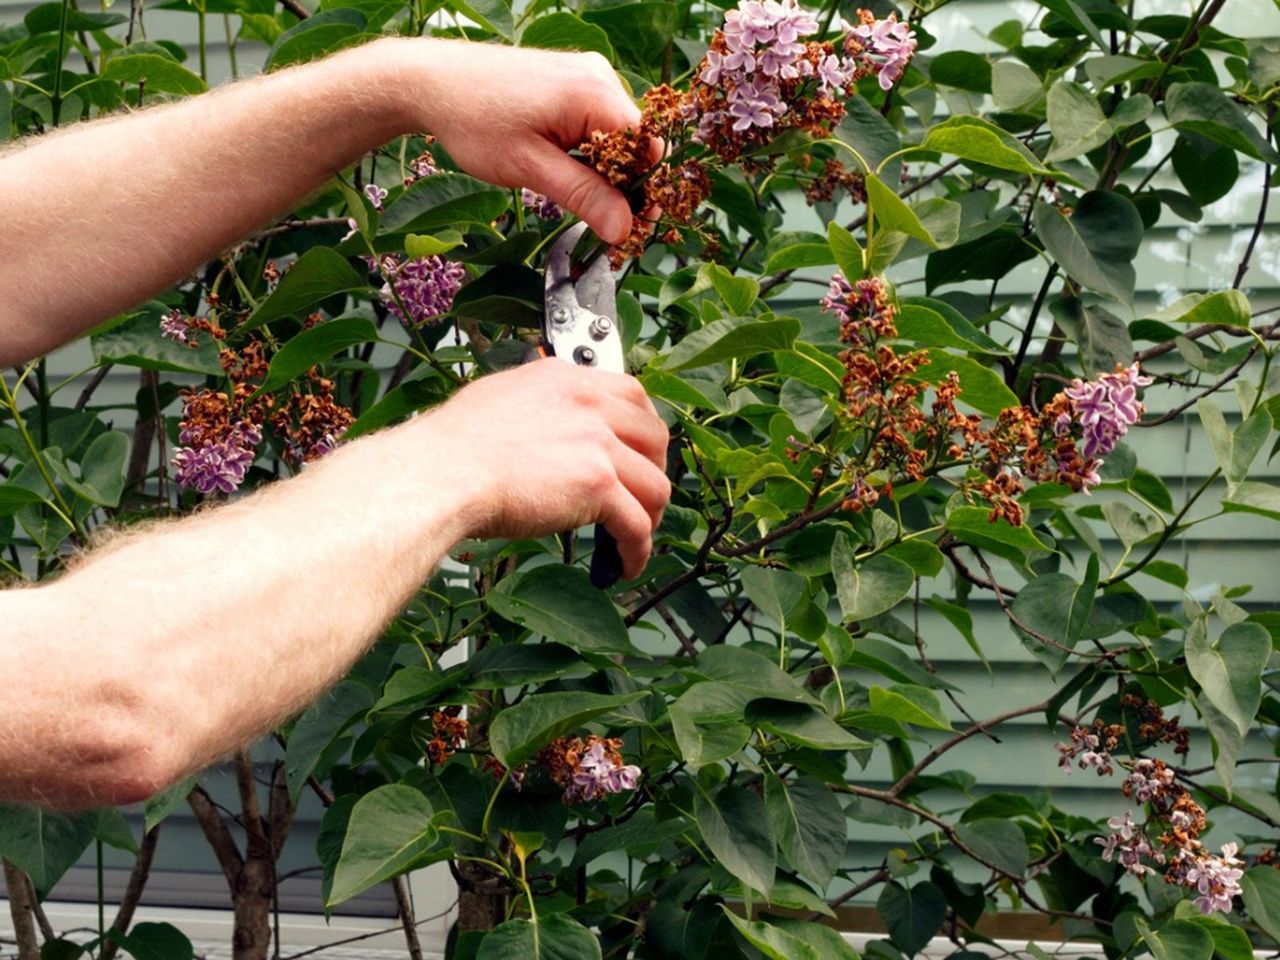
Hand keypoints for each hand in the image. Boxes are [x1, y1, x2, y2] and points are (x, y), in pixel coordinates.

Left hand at [380, 39, 641, 243]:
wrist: (430, 82)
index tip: (629, 225)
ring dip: (603, 170)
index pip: (648, 147)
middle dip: (623, 184)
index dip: (643, 189)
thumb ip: (583, 196)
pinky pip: (596, 124)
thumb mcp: (531, 168)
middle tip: (601, 220)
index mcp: (595, 93)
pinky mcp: (570, 83)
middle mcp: (598, 76)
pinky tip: (565, 170)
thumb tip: (624, 229)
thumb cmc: (474, 120)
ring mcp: (585, 76)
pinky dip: (588, 153)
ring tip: (574, 193)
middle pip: (636, 142)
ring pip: (616, 136)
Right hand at [426, 360, 669, 578]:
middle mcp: (589, 404)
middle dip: (654, 472)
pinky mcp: (597, 485)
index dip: (643, 431)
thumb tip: (543, 420)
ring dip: (649, 518)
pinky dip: (637, 551)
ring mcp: (597, 443)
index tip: (640, 453)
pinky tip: (624, 565)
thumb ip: (537, 404)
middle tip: (641, 498)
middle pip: (655, 438)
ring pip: (654, 486)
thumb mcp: (500, 398)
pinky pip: (636, 525)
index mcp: (566, 379)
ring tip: (632, 540)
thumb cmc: (454, 447)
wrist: (442, 473)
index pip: (632, 395)